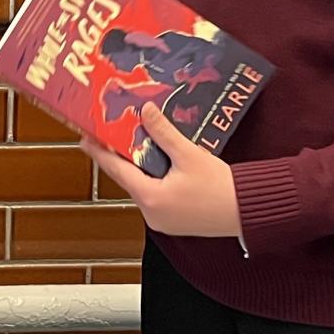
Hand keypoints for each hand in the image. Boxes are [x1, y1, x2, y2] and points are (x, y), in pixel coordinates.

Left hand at [88, 104, 241, 238]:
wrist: (248, 211)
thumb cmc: (221, 187)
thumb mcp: (189, 154)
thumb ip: (164, 132)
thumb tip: (146, 111)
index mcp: (150, 197)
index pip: (117, 170)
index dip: (100, 152)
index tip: (85, 138)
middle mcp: (151, 213)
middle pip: (128, 179)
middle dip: (119, 157)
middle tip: (109, 135)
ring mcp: (162, 220)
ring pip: (142, 187)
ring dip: (138, 167)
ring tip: (133, 143)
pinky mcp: (173, 221)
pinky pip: (155, 196)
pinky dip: (152, 179)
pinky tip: (156, 163)